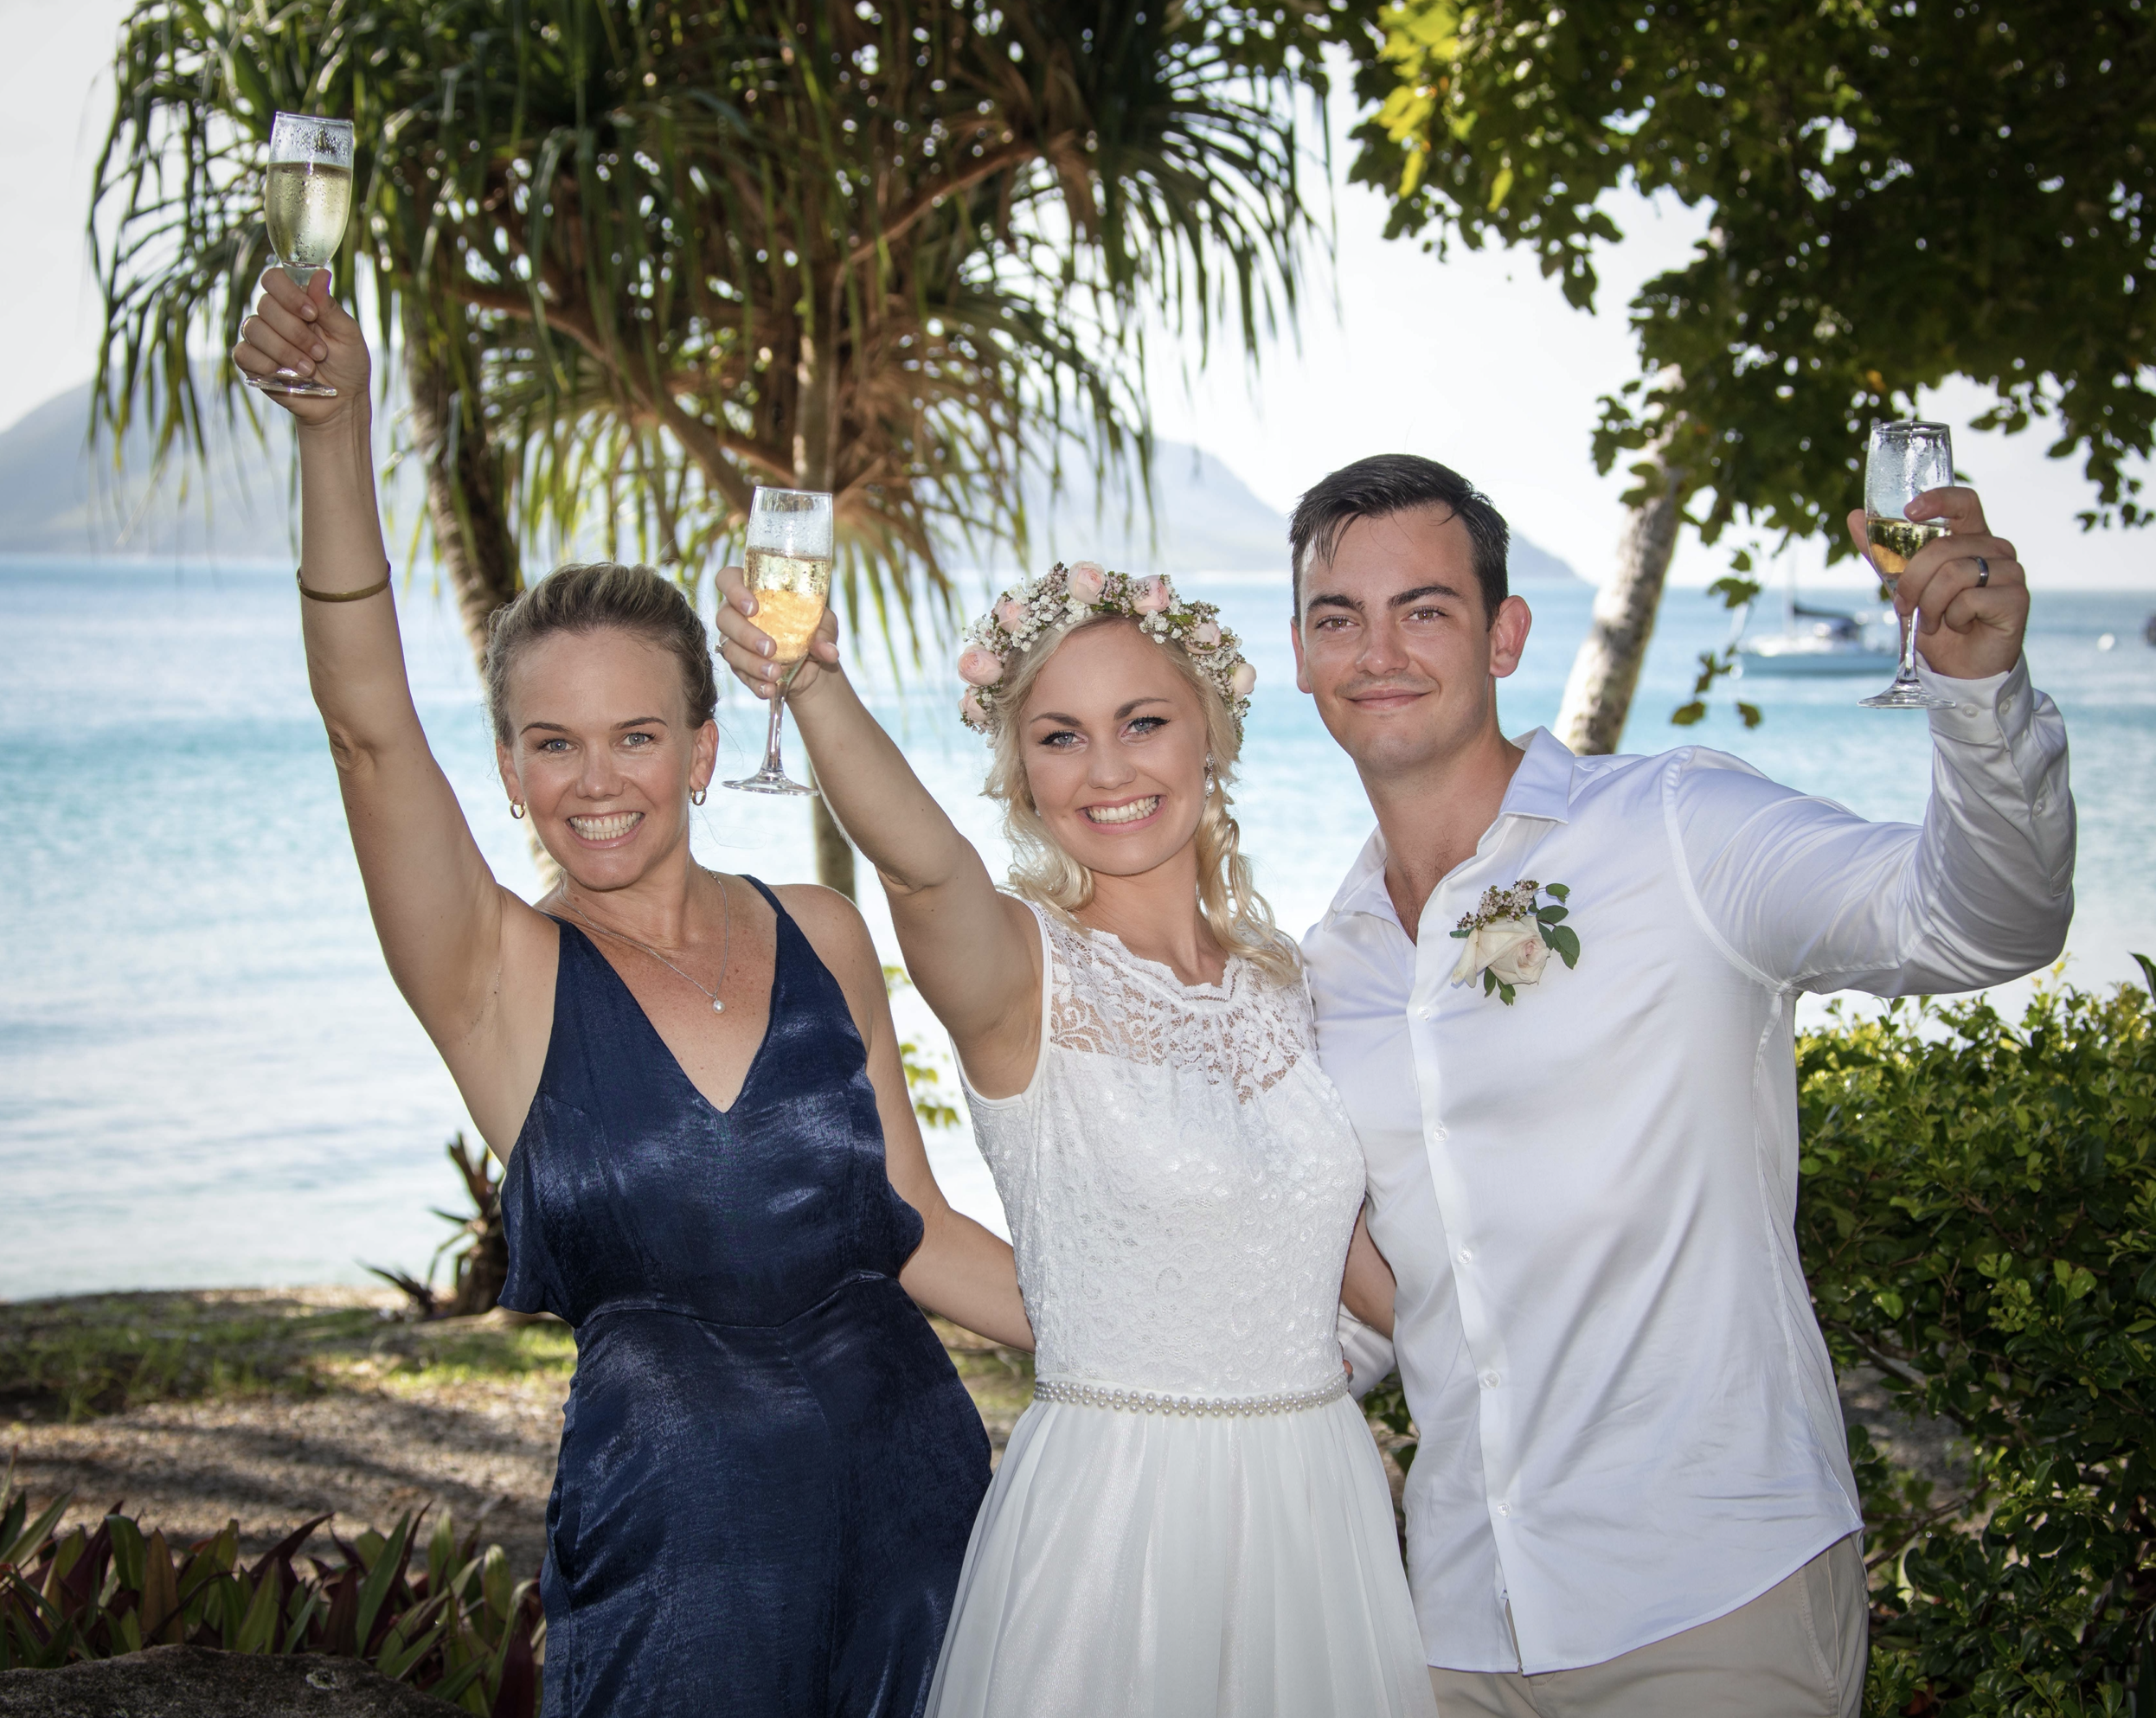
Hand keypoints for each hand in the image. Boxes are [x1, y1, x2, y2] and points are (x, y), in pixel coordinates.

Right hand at [230, 268, 370, 425]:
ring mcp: (261, 339)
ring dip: (285, 350)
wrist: (343, 401)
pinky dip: (266, 363)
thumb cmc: (348, 364)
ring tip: (310, 368)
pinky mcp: (252, 362)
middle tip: (320, 352)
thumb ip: (330, 307)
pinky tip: (286, 375)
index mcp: (297, 303)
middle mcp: (275, 317)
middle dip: (295, 331)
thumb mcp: (347, 335)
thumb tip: (320, 274)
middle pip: (265, 305)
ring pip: (253, 328)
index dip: (289, 294)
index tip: (312, 314)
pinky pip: (243, 353)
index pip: (274, 279)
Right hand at [712, 562, 842, 700]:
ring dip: (751, 663)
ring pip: (730, 650)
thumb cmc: (813, 629)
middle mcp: (736, 614)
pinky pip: (740, 675)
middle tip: (770, 648)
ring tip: (775, 673)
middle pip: (724, 618)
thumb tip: (829, 651)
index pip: (728, 579)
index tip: (752, 607)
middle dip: (745, 634)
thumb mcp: (824, 624)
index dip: (733, 589)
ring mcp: (734, 641)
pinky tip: (770, 689)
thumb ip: (824, 632)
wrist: (813, 664)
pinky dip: (756, 684)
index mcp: (753, 590)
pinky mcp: (739, 666)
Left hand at [1845, 487, 2027, 681]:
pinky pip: (1970, 600)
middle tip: (1907, 607)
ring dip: (1931, 604)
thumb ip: (1884, 554)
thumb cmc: (1937, 623)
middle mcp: (1995, 549)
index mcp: (1971, 538)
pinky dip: (1953, 619)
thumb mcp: (1905, 585)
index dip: (1939, 500)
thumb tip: (1855, 517)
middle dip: (1912, 581)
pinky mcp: (2017, 598)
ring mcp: (2010, 571)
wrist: (1959, 667)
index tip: (1910, 512)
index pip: (1964, 502)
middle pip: (1943, 547)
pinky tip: (1960, 627)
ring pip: (1954, 574)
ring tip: (1933, 621)